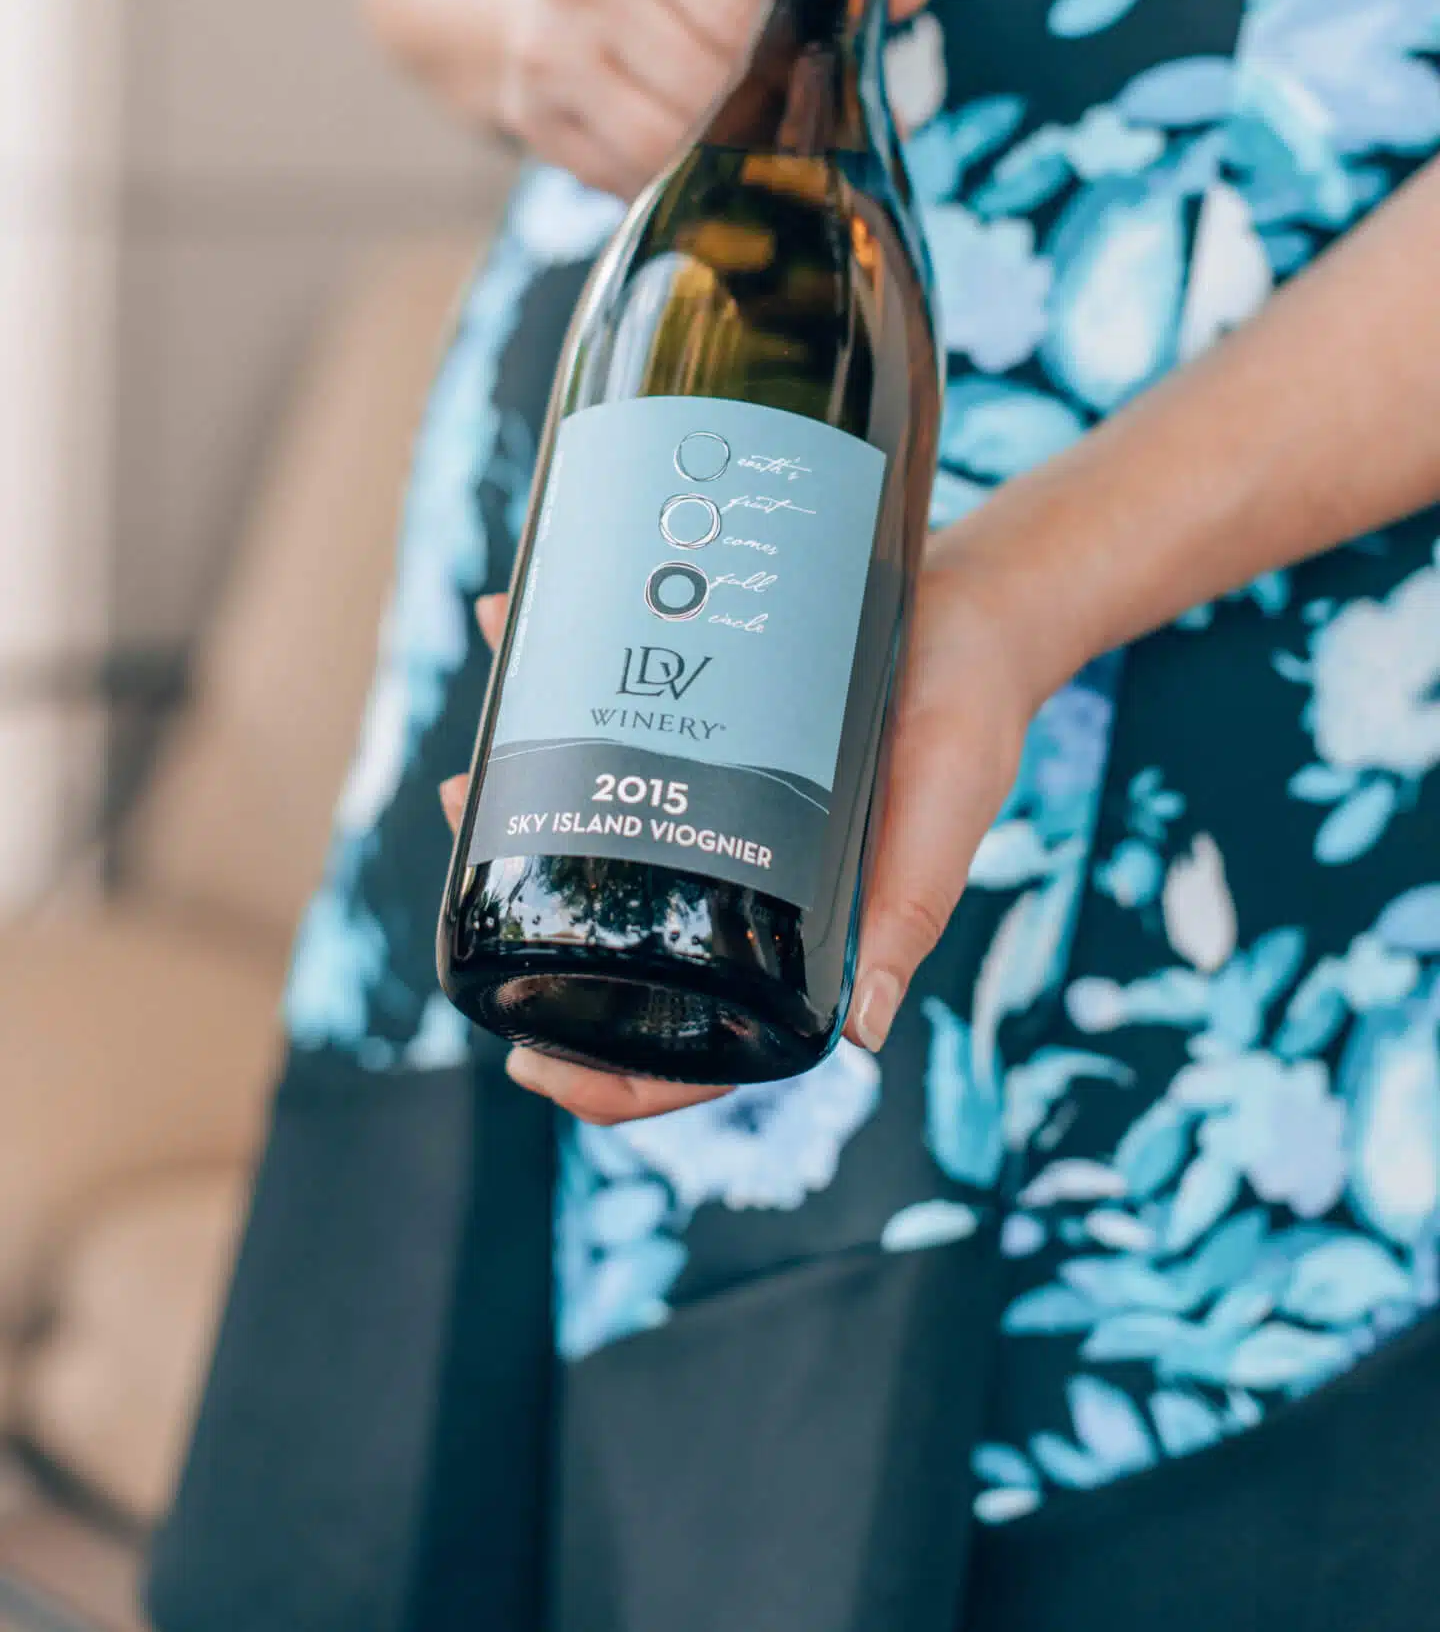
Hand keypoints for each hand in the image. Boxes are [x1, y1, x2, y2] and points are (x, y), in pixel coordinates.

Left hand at [440, 548, 1043, 1124]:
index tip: (528, 1066)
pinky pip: (617, 713)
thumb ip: (904, 915)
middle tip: (472, 847)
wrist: (976, 606)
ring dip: (529, 801)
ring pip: (606, 831)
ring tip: (469, 772)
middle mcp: (743, 876)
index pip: (695, 1043)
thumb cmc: (967, 722)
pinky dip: (559, 665)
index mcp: (797, 935)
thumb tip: (859, 1031)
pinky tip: (506, 618)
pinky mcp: (709, 722)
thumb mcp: (941, 820)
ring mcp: (720, 800)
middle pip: (622, 940)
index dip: (611, 1077)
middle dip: (534, 923)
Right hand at [498, 0, 931, 199]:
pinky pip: (623, 178)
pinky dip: (673, 189)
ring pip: (663, 143)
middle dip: (769, 124)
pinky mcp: (529, 115)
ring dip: (724, 168)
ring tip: (767, 168)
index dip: (791, 62)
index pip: (740, 4)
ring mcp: (547, 47)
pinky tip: (702, 180)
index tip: (829, 90)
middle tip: (818, 146)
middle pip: (706, 83)